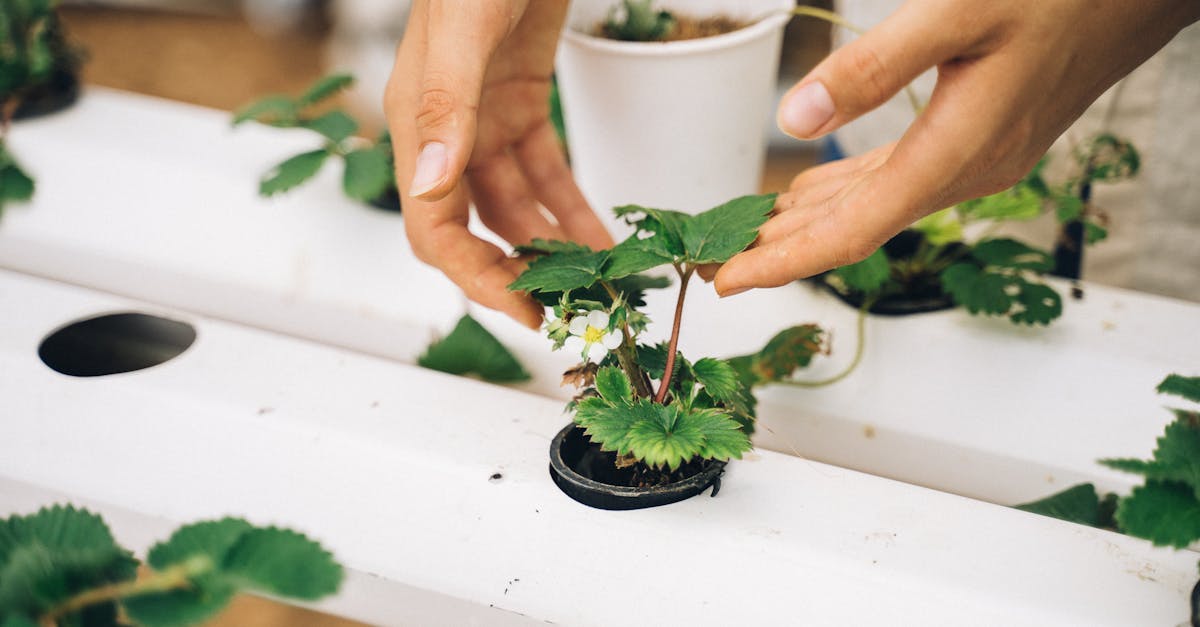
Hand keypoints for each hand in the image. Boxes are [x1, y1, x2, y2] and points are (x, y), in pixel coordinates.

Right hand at [385, 1, 612, 327]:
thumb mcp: (463, 28)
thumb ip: (446, 104)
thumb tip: (432, 186)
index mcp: (420, 123)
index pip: (434, 227)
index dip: (475, 277)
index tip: (524, 311)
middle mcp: (445, 130)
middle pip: (472, 227)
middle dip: (516, 272)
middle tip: (568, 310)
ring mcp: (482, 120)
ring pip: (512, 206)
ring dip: (549, 246)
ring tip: (596, 282)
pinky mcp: (520, 103)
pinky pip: (543, 172)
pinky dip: (570, 206)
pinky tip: (600, 235)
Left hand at [714, 0, 1199, 296]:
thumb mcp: (959, 11)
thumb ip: (875, 66)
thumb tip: (794, 118)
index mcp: (957, 153)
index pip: (853, 231)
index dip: (785, 261)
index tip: (726, 280)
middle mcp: (966, 172)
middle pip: (855, 228)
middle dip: (781, 250)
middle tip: (714, 266)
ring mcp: (976, 161)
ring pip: (873, 207)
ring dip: (809, 224)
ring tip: (748, 238)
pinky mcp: (981, 141)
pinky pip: (896, 181)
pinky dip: (847, 192)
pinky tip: (814, 195)